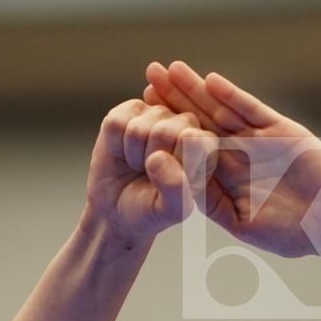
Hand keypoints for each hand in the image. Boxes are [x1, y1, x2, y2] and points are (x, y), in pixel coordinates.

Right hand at [84, 98, 218, 241]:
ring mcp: (158, 113)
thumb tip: (158, 157)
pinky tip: (123, 153)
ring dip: (133, 155)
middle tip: (151, 175)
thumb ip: (175, 190)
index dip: (174, 164)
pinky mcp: (131, 108)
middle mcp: (186, 124)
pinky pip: (117, 123)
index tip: (170, 182)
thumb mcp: (170, 211)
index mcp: (206, 148)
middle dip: (151, 161)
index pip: (193, 141)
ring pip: (138, 128)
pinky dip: (115, 145)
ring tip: (139, 166)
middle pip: (164, 132)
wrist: (118, 208)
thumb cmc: (151, 209)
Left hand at [143, 61, 320, 261]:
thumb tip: (181, 191)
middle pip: (200, 121)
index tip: (141, 118)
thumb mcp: (245, 225)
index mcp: (227, 178)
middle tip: (147, 77)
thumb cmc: (294, 234)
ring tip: (169, 69)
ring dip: (196, 90)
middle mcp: (239, 154)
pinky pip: (252, 109)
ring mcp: (259, 139)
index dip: (166, 132)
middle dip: (174, 100)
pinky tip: (209, 80)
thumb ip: (214, 207)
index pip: (190, 149)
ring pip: (221, 109)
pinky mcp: (281, 130)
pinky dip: (232, 95)